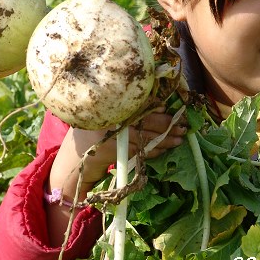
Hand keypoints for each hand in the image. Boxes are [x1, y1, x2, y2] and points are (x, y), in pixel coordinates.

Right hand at [49, 108, 186, 198]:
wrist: (76, 156)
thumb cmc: (96, 129)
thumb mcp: (106, 113)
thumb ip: (126, 107)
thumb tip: (161, 103)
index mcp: (108, 107)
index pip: (134, 105)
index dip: (152, 105)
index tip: (167, 106)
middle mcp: (108, 121)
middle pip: (143, 122)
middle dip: (165, 124)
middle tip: (182, 125)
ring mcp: (110, 138)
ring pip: (144, 139)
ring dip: (164, 140)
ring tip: (180, 138)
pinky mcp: (114, 154)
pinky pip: (140, 151)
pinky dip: (154, 151)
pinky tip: (166, 148)